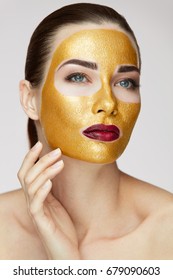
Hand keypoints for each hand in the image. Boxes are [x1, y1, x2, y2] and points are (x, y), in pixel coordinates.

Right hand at [17, 141, 79, 258]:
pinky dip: (42, 191)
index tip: (40, 143)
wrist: (66, 251)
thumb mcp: (58, 202)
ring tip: (60, 162)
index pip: (27, 172)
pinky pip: (36, 204)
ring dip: (45, 172)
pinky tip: (50, 182)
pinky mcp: (41, 222)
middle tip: (57, 150)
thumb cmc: (62, 227)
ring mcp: (35, 212)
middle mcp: (32, 202)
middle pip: (28, 175)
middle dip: (41, 160)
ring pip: (31, 186)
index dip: (30, 157)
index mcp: (36, 196)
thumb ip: (52, 188)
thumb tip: (57, 167)